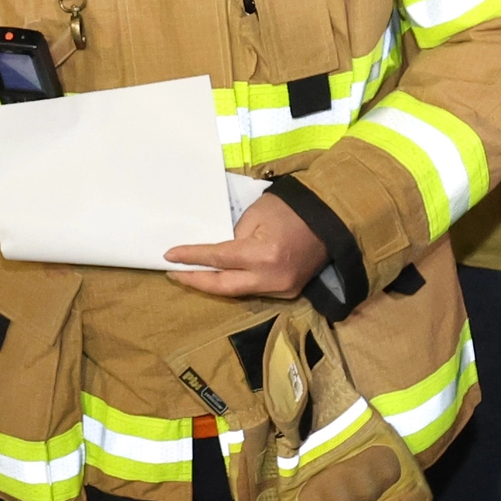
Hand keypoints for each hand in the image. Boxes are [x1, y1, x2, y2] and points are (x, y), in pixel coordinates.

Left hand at [163, 190, 328, 299]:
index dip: (191, 258)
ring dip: (214, 284)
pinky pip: (255, 291)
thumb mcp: (255, 214)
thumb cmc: (291, 208)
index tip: (170, 256)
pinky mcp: (289, 291)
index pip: (218, 259)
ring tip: (193, 275)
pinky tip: (220, 278)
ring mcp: (282, 289)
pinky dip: (236, 284)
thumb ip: (233, 237)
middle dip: (196, 281)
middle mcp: (271, 278)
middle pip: (224, 287)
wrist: (331, 218)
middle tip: (175, 274)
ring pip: (238, 292)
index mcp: (262, 255)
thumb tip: (214, 253)